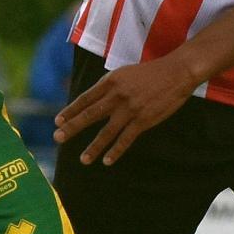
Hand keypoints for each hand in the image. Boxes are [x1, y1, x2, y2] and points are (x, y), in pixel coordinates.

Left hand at [54, 55, 197, 164]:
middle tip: (58, 138)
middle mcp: (117, 95)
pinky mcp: (143, 120)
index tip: (58, 121)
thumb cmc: (149, 73)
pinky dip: (116, 151)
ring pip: (107, 132)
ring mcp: (130, 109)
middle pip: (90, 114)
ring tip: (82, 159)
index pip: (85, 99)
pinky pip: (126, 139)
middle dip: (72, 127)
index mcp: (111, 81)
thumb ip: (108, 86)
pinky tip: (107, 161)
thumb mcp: (124, 73)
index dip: (71, 110)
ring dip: (93, 147)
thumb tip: (91, 100)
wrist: (176, 72)